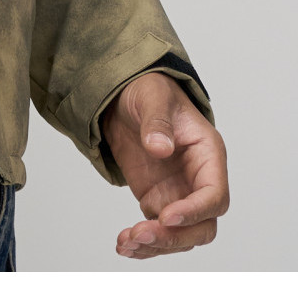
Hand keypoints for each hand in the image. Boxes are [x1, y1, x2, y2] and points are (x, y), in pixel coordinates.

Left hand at [101, 71, 228, 260]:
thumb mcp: (153, 96)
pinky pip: (158, 231)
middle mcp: (198, 180)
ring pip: (181, 236)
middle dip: (174, 236)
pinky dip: (143, 243)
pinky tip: (124, 244)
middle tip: (141, 234)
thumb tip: (159, 147)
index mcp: (208, 155)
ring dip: (156, 245)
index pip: (214, 195)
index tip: (167, 216)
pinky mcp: (158, 200)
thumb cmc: (150, 91)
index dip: (195, 210)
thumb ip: (157, 120)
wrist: (126, 96)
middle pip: (202, 226)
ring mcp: (178, 194)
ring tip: (126, 242)